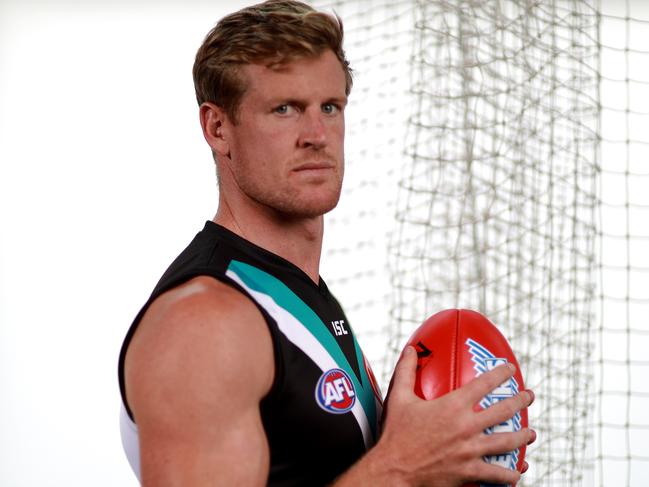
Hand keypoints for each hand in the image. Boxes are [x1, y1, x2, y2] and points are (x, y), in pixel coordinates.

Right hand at [374, 346, 534, 486]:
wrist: (394, 469)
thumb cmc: (395, 434)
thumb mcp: (398, 398)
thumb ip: (406, 371)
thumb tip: (410, 350)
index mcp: (453, 406)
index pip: (484, 384)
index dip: (500, 373)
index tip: (509, 369)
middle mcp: (467, 427)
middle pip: (504, 411)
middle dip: (520, 400)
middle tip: (529, 396)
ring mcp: (471, 451)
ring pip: (508, 442)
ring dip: (523, 436)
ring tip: (531, 433)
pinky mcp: (470, 472)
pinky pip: (498, 474)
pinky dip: (510, 473)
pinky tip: (517, 471)